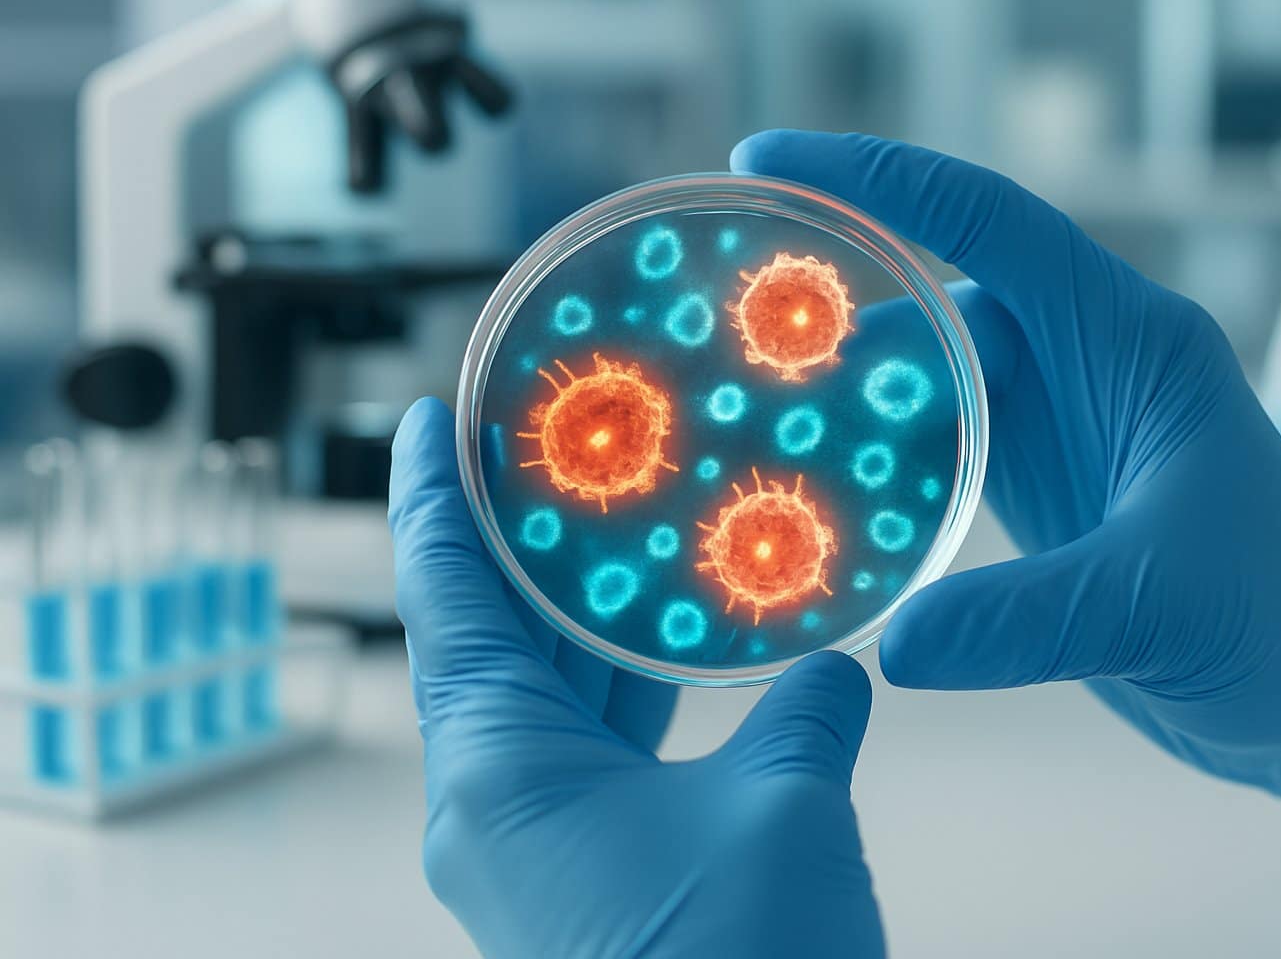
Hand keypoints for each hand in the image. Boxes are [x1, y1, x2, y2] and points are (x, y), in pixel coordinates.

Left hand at [389, 398, 883, 957]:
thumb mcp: (784, 809)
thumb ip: (803, 715)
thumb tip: (830, 671)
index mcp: (500, 774)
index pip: (445, 599)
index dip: (429, 498)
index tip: (422, 420)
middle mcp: (494, 811)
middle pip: (489, 642)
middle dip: (519, 548)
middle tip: (553, 457)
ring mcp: (535, 857)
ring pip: (545, 705)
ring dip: (583, 625)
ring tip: (620, 535)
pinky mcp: (585, 889)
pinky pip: (588, 762)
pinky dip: (626, 699)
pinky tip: (680, 657)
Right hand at [732, 130, 1280, 842]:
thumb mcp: (1159, 603)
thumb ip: (1028, 619)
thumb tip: (898, 646)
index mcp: (1127, 341)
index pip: (989, 223)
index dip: (880, 180)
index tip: (767, 161)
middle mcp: (1083, 364)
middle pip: (935, 305)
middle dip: (835, 313)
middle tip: (720, 334)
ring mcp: (1055, 424)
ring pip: (926, 380)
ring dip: (845, 396)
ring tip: (745, 418)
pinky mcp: (1037, 485)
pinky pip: (934, 449)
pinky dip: (874, 462)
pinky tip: (812, 491)